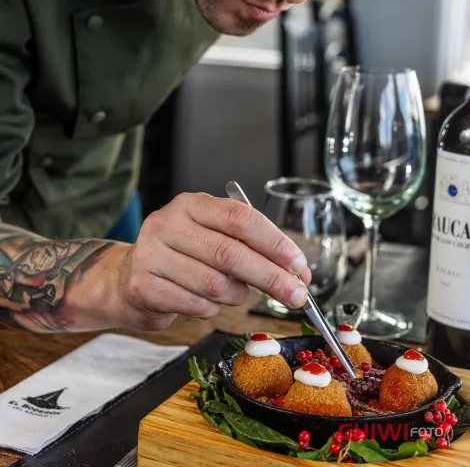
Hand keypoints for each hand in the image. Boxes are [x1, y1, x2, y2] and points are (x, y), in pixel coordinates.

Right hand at [116, 192, 310, 330]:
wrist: (127, 279)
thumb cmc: (181, 257)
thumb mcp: (211, 237)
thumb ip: (250, 248)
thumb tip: (296, 272)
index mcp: (192, 205)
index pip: (240, 218)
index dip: (275, 242)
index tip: (298, 265)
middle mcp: (168, 223)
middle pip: (231, 253)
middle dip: (270, 277)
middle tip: (296, 295)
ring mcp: (151, 254)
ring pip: (215, 283)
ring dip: (237, 296)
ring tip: (237, 294)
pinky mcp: (143, 286)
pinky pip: (196, 305)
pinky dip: (212, 309)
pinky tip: (207, 302)